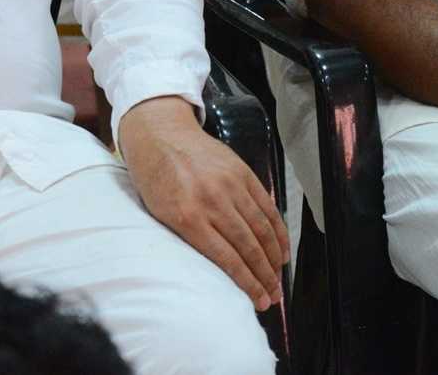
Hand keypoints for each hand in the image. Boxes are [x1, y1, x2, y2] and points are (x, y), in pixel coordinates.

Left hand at [117, 96, 287, 310]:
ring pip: (261, 228)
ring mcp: (230, 185)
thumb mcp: (160, 216)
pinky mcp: (242, 172)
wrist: (160, 136)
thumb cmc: (156, 180)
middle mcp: (212, 202)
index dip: (247, 283)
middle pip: (248, 246)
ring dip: (273, 257)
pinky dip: (277, 229)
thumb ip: (190, 240)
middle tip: (273, 296)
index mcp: (188, 217)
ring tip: (279, 278)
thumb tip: (220, 269)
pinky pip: (266, 205)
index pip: (227, 259)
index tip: (258, 301)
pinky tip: (281, 247)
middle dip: (264, 276)